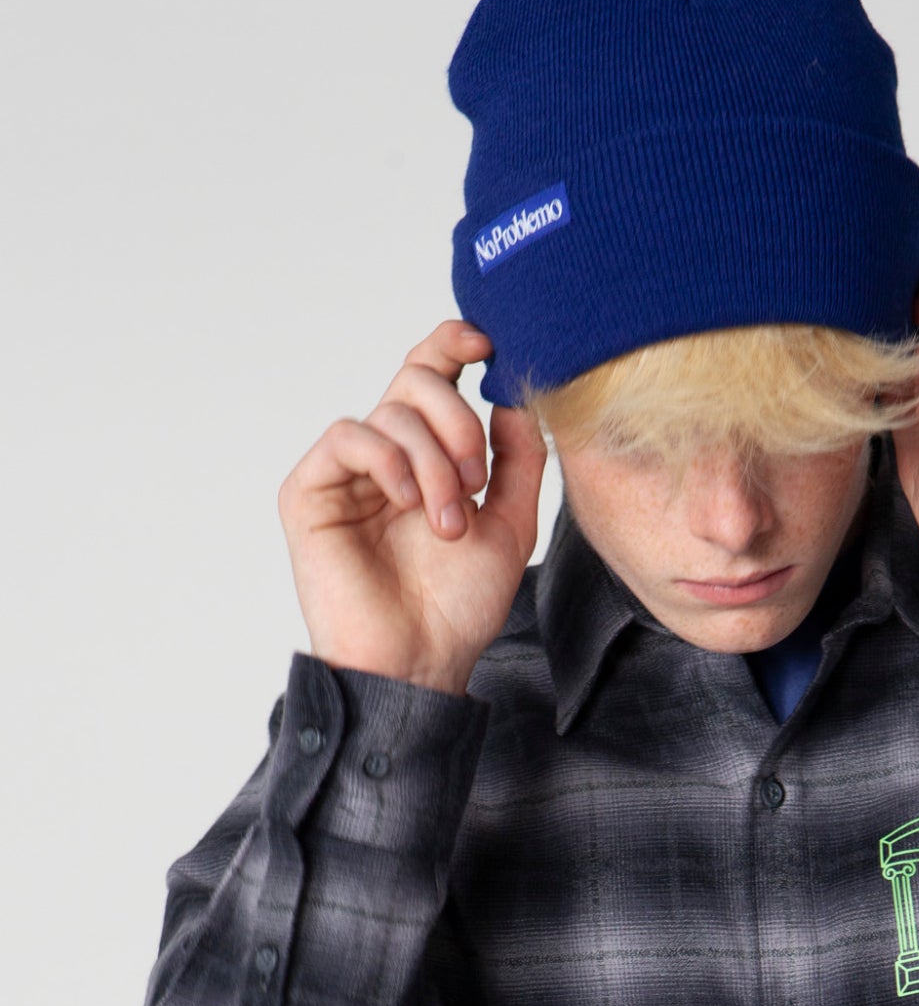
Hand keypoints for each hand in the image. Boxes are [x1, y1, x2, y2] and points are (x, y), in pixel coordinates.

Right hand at [278, 320, 546, 694]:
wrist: (421, 662)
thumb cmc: (458, 606)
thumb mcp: (512, 525)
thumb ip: (520, 460)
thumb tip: (513, 396)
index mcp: (427, 456)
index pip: (432, 377)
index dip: (453, 345)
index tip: (486, 343)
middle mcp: (384, 456)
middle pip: (415, 380)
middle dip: (458, 420)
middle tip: (476, 479)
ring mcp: (345, 472)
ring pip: (390, 414)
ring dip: (434, 463)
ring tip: (449, 522)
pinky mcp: (309, 491)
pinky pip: (349, 436)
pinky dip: (388, 460)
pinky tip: (407, 502)